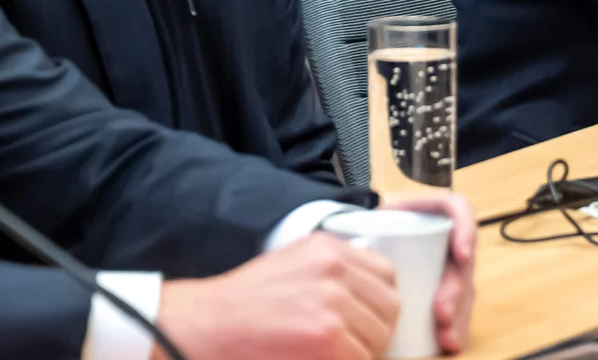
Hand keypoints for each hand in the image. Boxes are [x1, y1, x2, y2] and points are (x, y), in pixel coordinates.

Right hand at [153, 232, 398, 359]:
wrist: (208, 324)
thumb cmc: (245, 301)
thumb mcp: (292, 262)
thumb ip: (332, 268)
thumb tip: (369, 289)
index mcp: (328, 249)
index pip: (386, 275)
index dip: (380, 302)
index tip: (369, 317)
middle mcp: (334, 270)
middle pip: (389, 308)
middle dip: (376, 331)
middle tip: (353, 345)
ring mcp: (332, 303)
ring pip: (379, 337)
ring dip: (363, 352)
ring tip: (335, 354)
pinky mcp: (326, 336)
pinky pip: (361, 357)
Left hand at [377, 192, 476, 353]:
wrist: (372, 240)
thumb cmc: (376, 227)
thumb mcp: (374, 217)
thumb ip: (365, 220)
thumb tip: (356, 242)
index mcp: (434, 213)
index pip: (459, 210)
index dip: (465, 231)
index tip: (461, 255)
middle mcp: (449, 241)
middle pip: (463, 263)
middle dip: (455, 291)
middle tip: (441, 313)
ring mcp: (452, 269)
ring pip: (465, 292)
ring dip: (458, 317)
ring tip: (446, 337)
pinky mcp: (449, 293)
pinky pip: (461, 313)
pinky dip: (458, 330)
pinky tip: (451, 344)